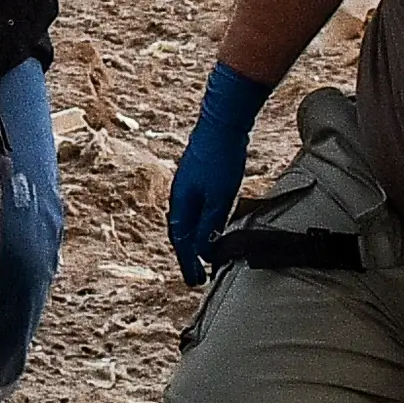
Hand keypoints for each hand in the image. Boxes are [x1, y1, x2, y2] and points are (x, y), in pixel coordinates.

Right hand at [170, 65, 272, 285]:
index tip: (196, 281)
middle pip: (181, 231)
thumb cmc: (221, 159)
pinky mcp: (198, 175)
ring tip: (205, 253)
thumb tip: (202, 251)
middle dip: (188, 254)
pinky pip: (195, 207)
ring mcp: (188, 183)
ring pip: (188, 219)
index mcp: (181, 202)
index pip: (181, 241)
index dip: (188, 262)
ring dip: (194, 238)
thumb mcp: (219, 198)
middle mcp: (180, 194)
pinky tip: (210, 224)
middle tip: (198, 273)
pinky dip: (199, 223)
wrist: (223, 122)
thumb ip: (209, 225)